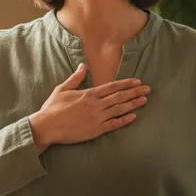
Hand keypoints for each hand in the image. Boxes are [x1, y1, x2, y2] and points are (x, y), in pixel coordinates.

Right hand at [29, 64, 150, 152]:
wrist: (47, 126)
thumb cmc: (52, 108)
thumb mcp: (62, 89)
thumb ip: (75, 78)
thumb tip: (83, 65)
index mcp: (89, 94)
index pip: (112, 86)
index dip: (126, 84)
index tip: (137, 82)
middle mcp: (96, 105)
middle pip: (119, 97)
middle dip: (135, 92)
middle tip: (147, 90)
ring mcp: (97, 118)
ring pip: (119, 109)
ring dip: (133, 104)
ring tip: (144, 101)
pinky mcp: (96, 130)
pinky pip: (114, 124)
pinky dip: (124, 120)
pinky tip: (133, 117)